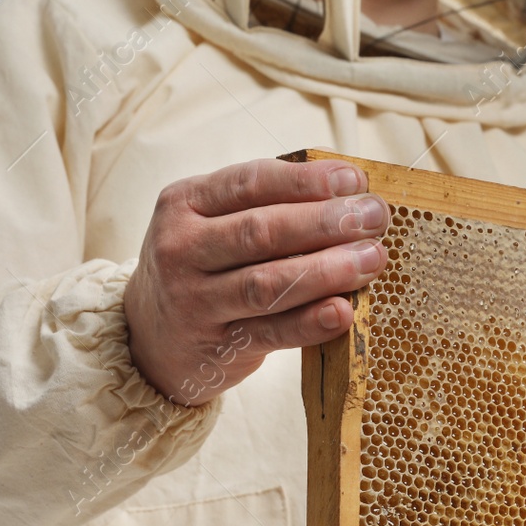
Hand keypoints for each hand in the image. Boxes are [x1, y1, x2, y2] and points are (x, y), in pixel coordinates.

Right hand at [124, 158, 389, 406]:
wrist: (150, 338)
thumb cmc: (201, 268)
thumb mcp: (211, 224)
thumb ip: (267, 205)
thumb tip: (349, 192)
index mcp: (184, 203)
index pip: (250, 182)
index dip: (307, 180)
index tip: (354, 180)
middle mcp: (182, 249)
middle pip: (261, 231)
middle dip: (326, 222)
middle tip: (375, 218)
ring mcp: (195, 301)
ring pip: (267, 282)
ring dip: (326, 270)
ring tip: (372, 259)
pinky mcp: (217, 345)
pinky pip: (271, 333)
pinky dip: (309, 322)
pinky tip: (343, 311)